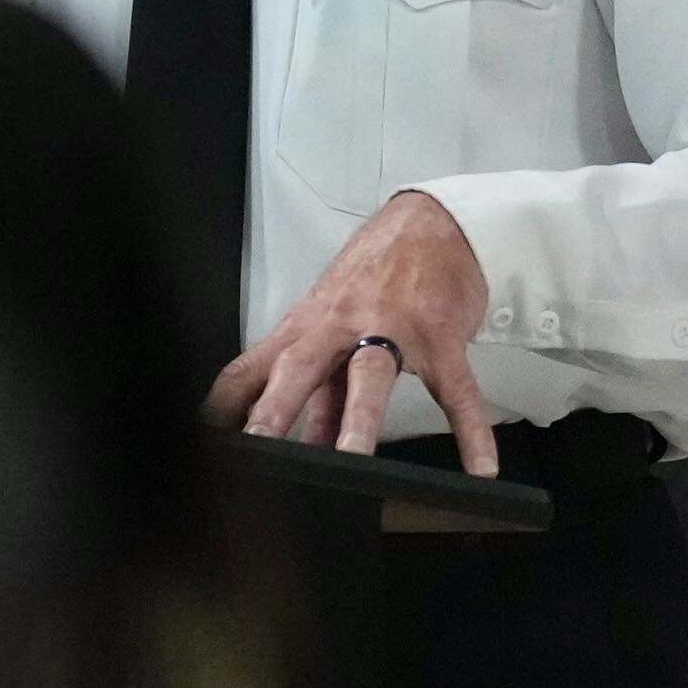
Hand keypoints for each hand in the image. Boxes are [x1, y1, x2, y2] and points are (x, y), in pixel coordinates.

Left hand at [207, 190, 498, 473]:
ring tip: (353, 457)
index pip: (254, 366)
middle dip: (277, 408)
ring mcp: (394, 329)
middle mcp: (342, 326)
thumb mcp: (334, 321)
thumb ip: (317, 384)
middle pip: (302, 367)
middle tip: (260, 446)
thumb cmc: (377, 272)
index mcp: (309, 325)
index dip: (227, 403)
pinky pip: (458, 390)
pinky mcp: (441, 338)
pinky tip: (478, 465)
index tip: (209, 439)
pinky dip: (471, 430)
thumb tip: (302, 440)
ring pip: (371, 375)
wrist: (432, 222)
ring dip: (360, 417)